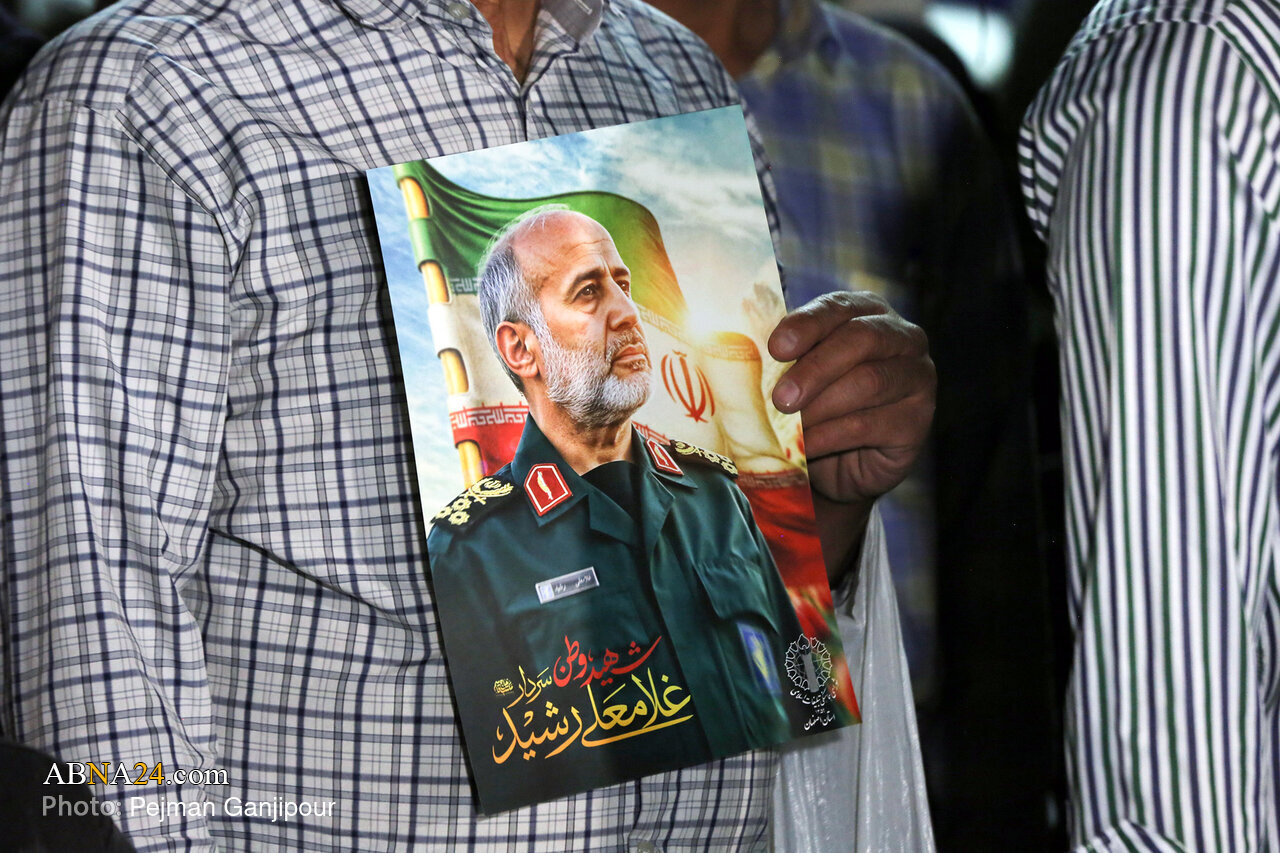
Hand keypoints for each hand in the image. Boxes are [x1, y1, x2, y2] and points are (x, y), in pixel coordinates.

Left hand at [769, 291, 934, 507]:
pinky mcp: (917, 421)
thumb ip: (786, 356)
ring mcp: (918, 378)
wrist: (841, 464)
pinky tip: (806, 448)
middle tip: (781, 398)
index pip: (838, 307)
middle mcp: (903, 338)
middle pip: (861, 339)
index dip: (806, 325)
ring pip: (868, 382)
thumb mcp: (799, 373)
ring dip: (820, 407)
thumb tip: (747, 350)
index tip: (776, 348)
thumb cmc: (817, 405)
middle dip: (815, 368)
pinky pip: (870, 424)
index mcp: (868, 312)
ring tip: (789, 427)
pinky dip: (830, 436)